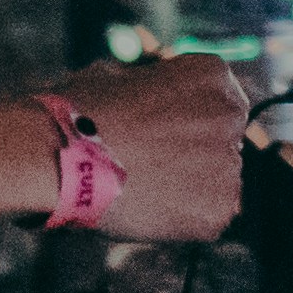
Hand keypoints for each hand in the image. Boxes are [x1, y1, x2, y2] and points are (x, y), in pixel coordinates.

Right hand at [46, 53, 251, 242]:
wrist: (62, 157)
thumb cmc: (82, 112)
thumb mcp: (124, 74)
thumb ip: (157, 87)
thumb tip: (155, 100)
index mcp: (212, 75)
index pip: (218, 105)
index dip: (188, 123)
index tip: (164, 135)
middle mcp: (231, 115)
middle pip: (224, 143)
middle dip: (195, 154)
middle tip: (153, 165)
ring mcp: (228, 165)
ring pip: (218, 182)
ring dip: (191, 187)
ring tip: (146, 189)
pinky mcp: (219, 209)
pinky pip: (209, 217)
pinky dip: (184, 219)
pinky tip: (151, 208)